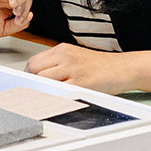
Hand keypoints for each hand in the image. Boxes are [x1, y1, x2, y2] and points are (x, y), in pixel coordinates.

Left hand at [25, 43, 148, 92]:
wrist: (123, 68)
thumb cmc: (100, 66)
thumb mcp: (75, 57)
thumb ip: (56, 64)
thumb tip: (36, 77)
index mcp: (62, 50)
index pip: (33, 62)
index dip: (28, 75)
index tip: (27, 84)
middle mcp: (65, 57)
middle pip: (35, 71)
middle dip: (32, 83)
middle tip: (35, 93)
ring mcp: (73, 70)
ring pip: (44, 81)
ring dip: (42, 91)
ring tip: (46, 97)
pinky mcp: (81, 83)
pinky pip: (60, 92)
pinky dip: (54, 97)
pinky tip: (56, 100)